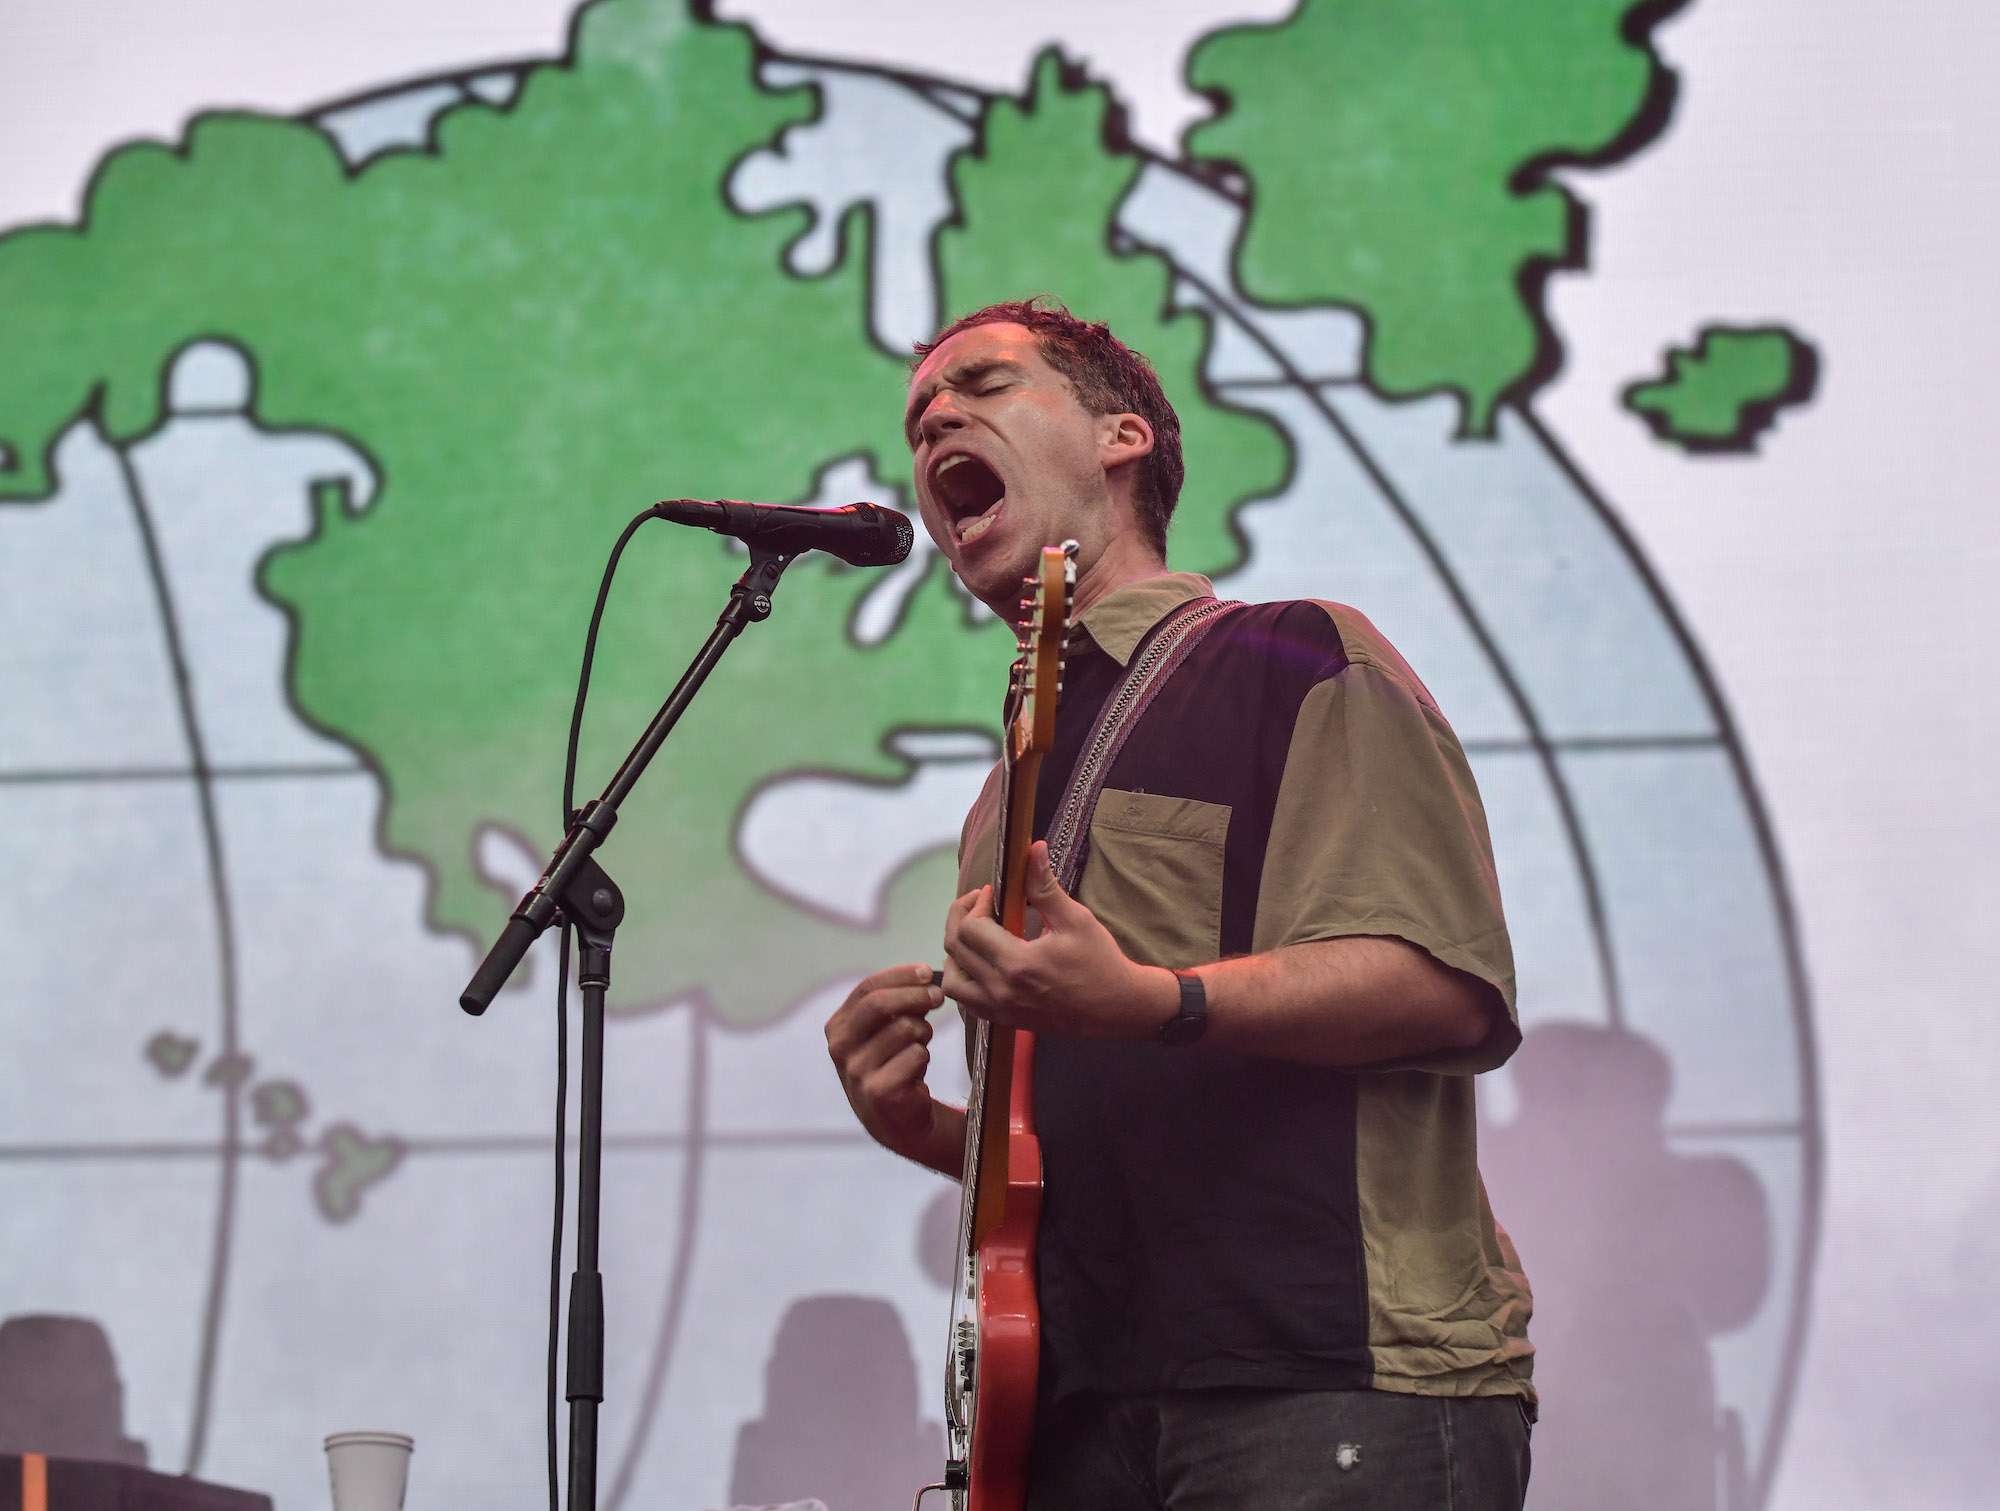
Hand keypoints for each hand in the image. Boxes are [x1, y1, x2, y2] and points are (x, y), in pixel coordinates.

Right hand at [825, 962, 947, 1160]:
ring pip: (904, 1030)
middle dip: (915, 995)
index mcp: (838, 1026)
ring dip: (923, 1032)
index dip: (900, 976)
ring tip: (920, 1044)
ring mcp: (857, 1072)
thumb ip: (897, 1003)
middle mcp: (840, 1048)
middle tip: (938, 996)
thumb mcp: (885, 1030)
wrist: (895, 1120)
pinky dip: (923, 1057)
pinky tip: (917, 1070)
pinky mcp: (879, 1092)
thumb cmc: (892, 1064)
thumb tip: (925, 975)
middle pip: (879, 1004)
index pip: (867, 988)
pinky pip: (916, 1055)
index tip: (927, 972)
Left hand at [942, 841, 1177, 1038]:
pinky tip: (981, 963)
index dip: (975, 905)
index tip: (992, 893)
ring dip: (957, 953)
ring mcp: (1000, 1009)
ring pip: (953, 981)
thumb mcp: (1076, 919)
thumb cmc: (1100, 961)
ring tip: (976, 934)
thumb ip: (1045, 886)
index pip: (971, 929)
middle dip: (961, 918)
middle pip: (955, 950)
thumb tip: (1032, 848)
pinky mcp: (1004, 1020)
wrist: (1117, 1007)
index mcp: (1017, 964)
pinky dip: (965, 980)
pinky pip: (966, 1002)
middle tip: (978, 903)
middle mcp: (1001, 990)